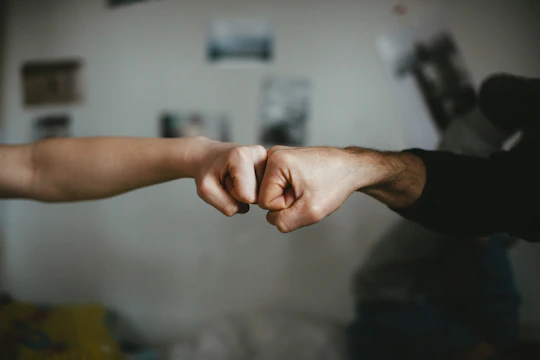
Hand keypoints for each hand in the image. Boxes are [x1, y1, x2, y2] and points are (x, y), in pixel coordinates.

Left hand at [189, 137, 266, 215]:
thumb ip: (226, 205)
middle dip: (240, 193)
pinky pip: (264, 188)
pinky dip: (252, 187)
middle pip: (257, 195)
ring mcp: (267, 157)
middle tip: (229, 178)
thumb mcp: (206, 191)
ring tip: (234, 177)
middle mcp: (259, 153)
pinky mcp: (270, 163)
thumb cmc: (206, 170)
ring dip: (246, 190)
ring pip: (262, 193)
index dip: (233, 195)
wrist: (207, 155)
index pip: (248, 196)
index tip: (225, 180)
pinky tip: (243, 176)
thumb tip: (246, 208)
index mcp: (242, 156)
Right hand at [258, 146, 372, 231]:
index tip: (304, 194)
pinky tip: (304, 183)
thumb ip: (284, 222)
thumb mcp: (311, 211)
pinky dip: (290, 189)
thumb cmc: (335, 182)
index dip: (286, 205)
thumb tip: (271, 219)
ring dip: (288, 195)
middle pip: (265, 195)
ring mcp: (277, 156)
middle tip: (306, 191)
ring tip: (306, 186)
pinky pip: (277, 185)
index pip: (264, 202)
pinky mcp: (282, 160)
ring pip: (271, 191)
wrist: (350, 167)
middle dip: (286, 200)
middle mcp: (272, 154)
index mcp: (276, 161)